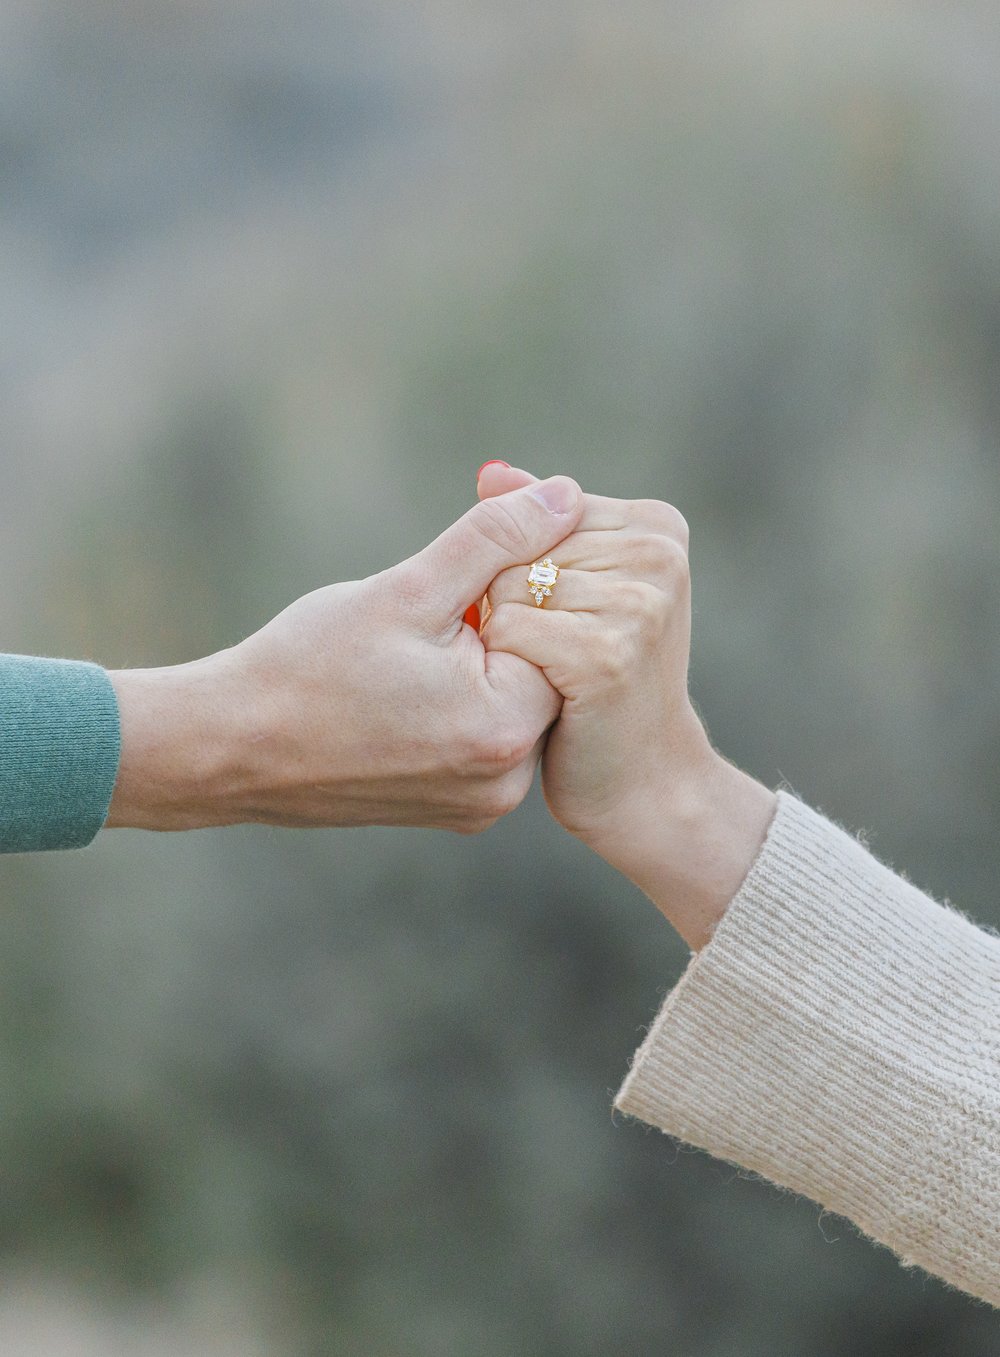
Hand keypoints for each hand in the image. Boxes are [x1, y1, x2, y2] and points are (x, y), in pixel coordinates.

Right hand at [106, 476, 582, 833]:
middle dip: (494, 627)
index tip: (452, 582)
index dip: (513, 589)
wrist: (227, 747)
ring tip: (403, 657)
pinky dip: (456, 705)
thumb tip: (567, 495)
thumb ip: (495, 539)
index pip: (558, 633)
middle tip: (421, 619)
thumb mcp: (407, 589)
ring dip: (475, 665)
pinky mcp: (454, 812)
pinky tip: (399, 690)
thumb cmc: (306, 665)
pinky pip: (480, 741)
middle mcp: (506, 784)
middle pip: (538, 673)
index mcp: (504, 729)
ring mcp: (479, 806)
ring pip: (508, 705)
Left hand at [477, 465, 775, 947]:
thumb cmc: (596, 683)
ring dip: (508, 637)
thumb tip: (491, 473)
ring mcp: (639, 603)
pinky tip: (542, 693)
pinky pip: (509, 629)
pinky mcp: (608, 653)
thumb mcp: (577, 591)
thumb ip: (535, 527)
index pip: (537, 511)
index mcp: (657, 525)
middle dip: (516, 602)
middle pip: (520, 545)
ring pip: (507, 584)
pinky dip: (506, 666)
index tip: (569, 620)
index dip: (525, 571)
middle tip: (559, 655)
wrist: (643, 780)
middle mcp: (658, 553)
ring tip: (552, 674)